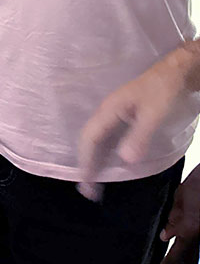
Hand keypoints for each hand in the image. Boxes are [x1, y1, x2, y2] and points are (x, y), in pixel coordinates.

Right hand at [78, 45, 199, 199]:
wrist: (177, 73)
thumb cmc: (163, 91)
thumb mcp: (154, 114)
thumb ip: (139, 137)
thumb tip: (123, 161)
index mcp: (109, 110)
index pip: (90, 137)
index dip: (85, 159)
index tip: (85, 182)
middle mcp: (108, 113)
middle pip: (90, 140)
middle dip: (86, 163)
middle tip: (88, 190)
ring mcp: (116, 115)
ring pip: (99, 140)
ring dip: (95, 160)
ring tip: (95, 182)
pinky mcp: (126, 118)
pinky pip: (109, 139)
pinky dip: (106, 154)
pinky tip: (111, 165)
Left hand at [159, 165, 199, 263]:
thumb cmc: (197, 184)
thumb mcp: (179, 198)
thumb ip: (173, 218)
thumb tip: (165, 236)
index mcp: (190, 229)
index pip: (177, 254)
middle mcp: (199, 235)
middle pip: (190, 261)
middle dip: (179, 263)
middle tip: (167, 262)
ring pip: (197, 255)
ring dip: (187, 257)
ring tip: (174, 253)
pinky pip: (199, 244)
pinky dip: (192, 246)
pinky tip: (183, 239)